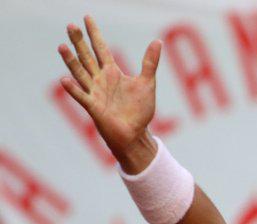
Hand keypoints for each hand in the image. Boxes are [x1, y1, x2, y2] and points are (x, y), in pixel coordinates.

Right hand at [57, 16, 160, 170]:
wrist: (136, 134)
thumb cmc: (140, 111)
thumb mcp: (147, 83)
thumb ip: (150, 63)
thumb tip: (157, 41)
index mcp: (112, 73)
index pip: (101, 49)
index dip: (94, 34)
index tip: (86, 18)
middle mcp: (100, 80)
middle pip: (86, 57)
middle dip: (79, 42)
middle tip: (70, 26)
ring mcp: (95, 93)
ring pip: (80, 73)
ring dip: (71, 61)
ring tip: (62, 46)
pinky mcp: (94, 108)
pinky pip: (82, 96)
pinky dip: (73, 89)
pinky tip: (64, 79)